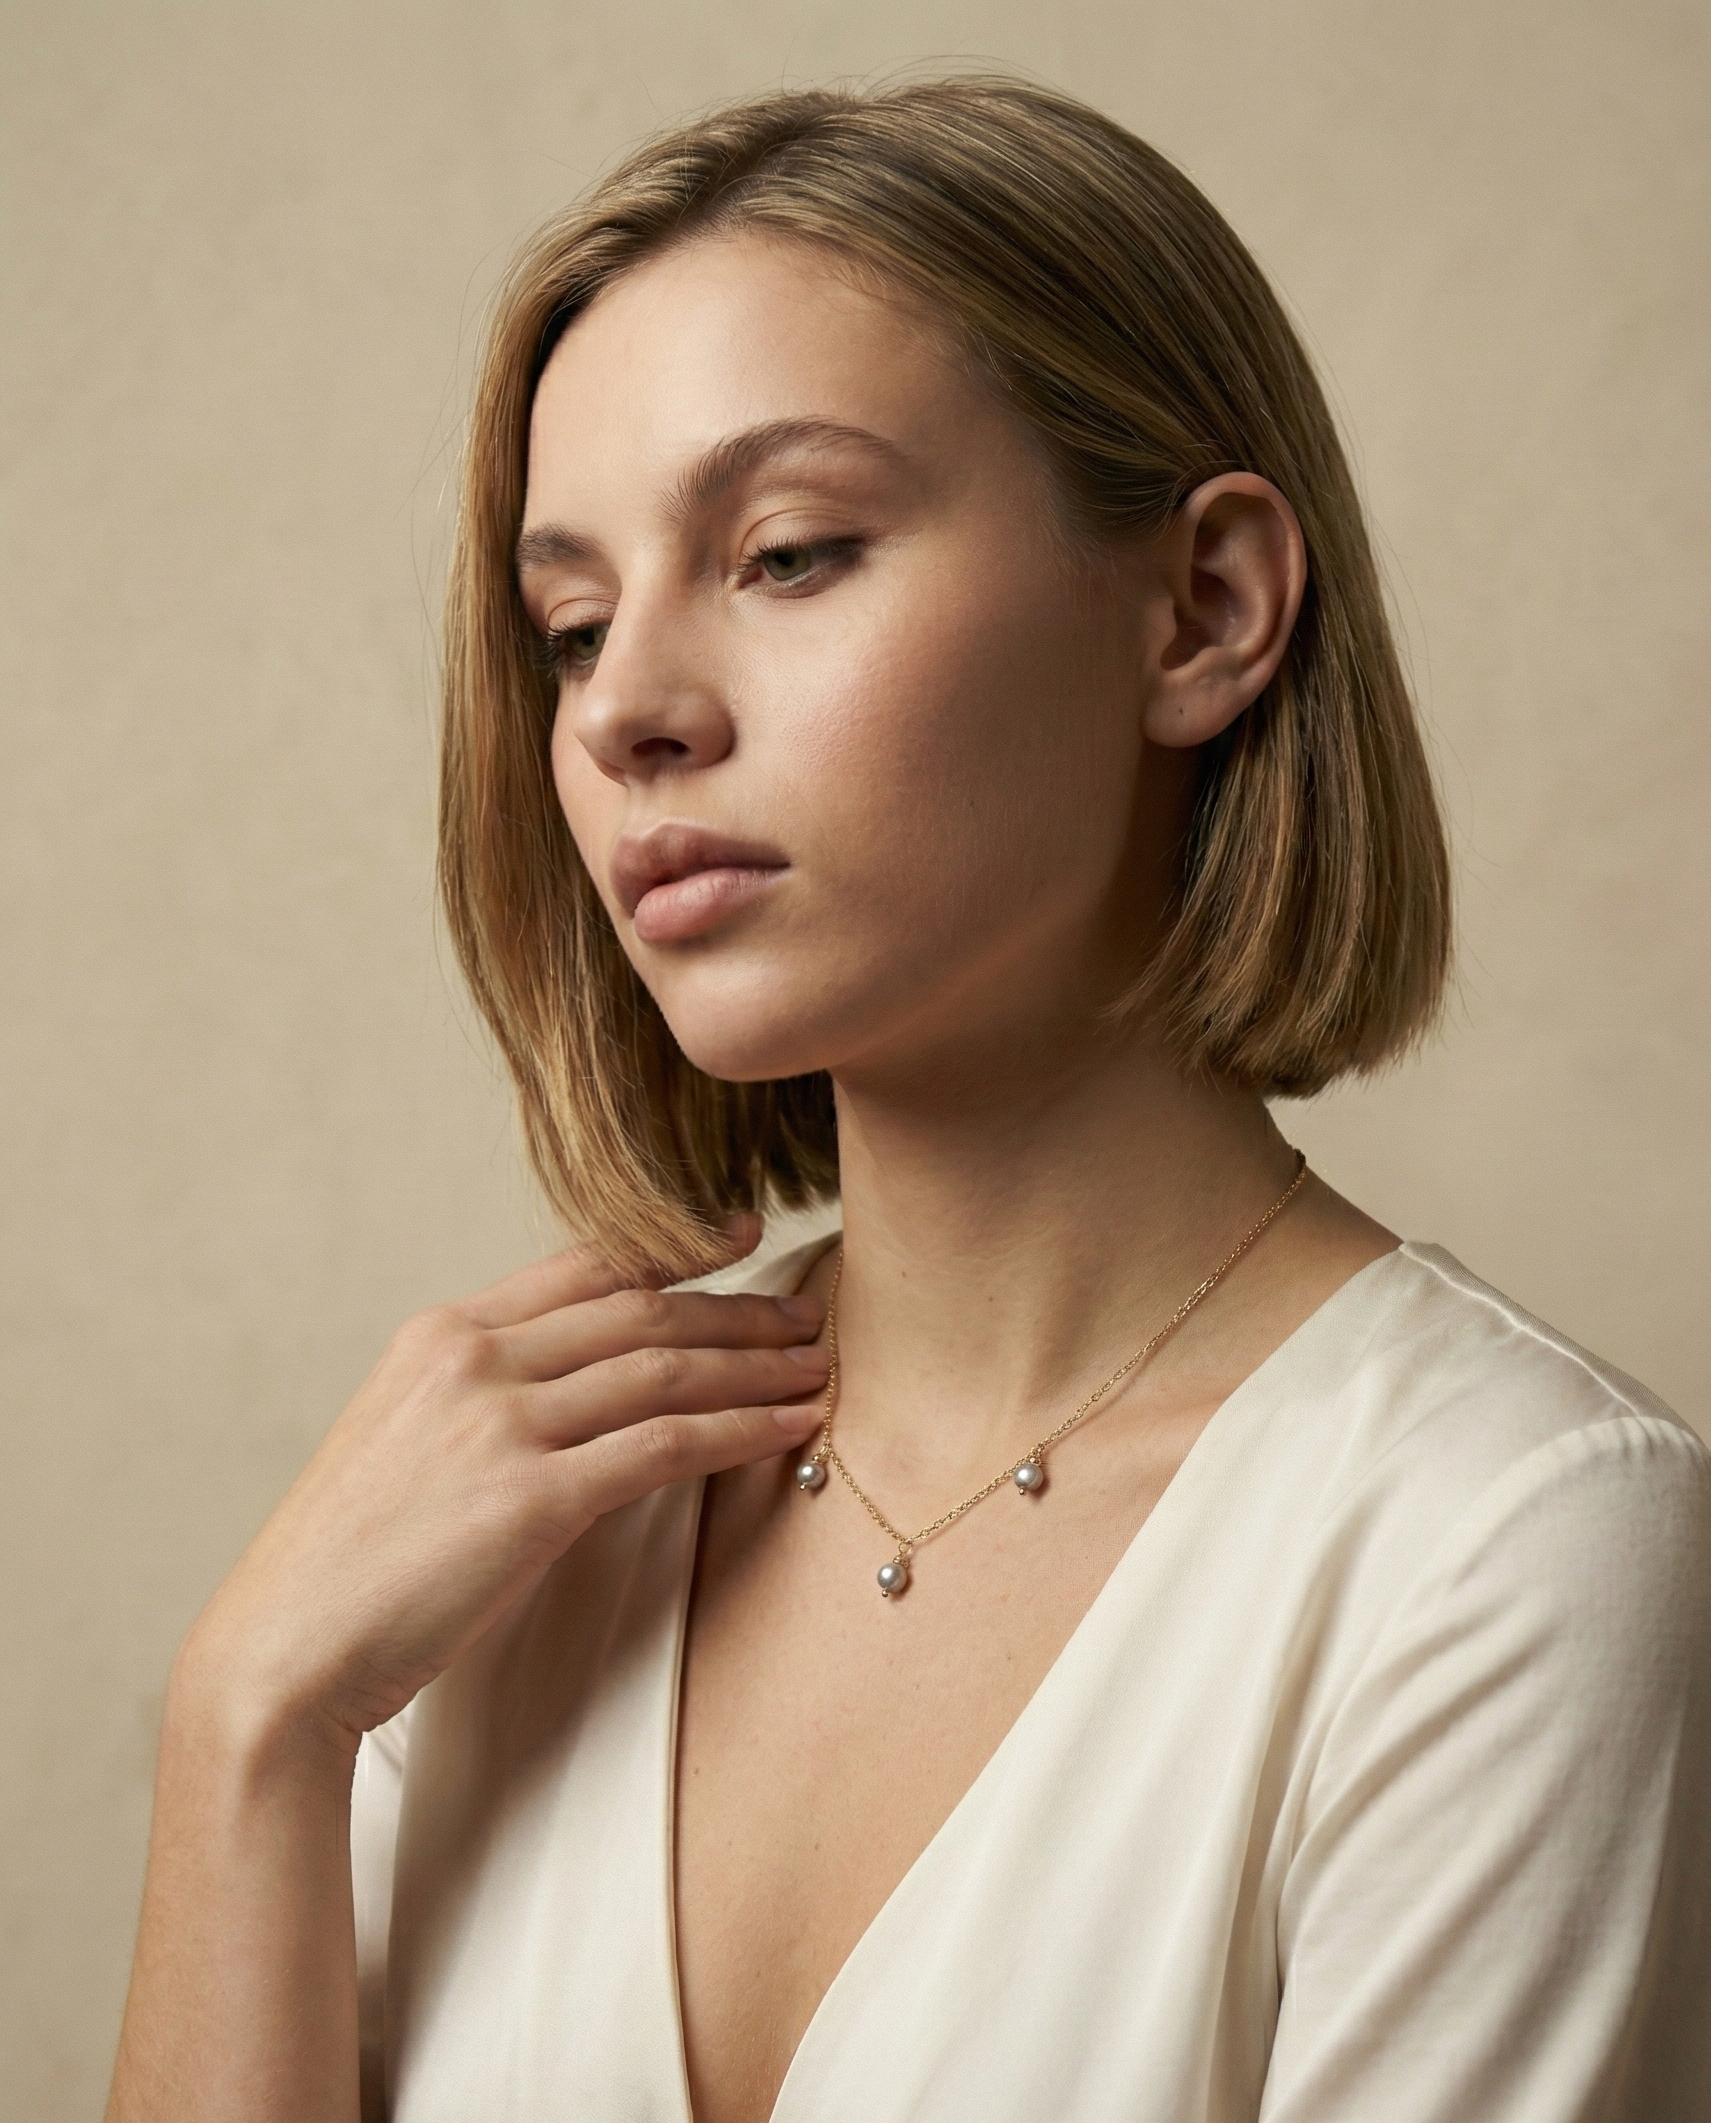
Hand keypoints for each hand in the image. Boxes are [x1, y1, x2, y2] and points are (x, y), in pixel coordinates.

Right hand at [177, 1216, 827, 1756]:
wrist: (286, 1646)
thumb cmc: (352, 1561)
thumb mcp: (410, 1438)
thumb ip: (487, 1396)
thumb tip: (579, 1388)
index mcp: (444, 1333)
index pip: (586, 1265)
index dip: (676, 1245)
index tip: (741, 1231)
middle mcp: (475, 1359)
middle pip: (641, 1311)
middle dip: (738, 1308)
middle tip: (807, 1314)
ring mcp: (500, 1423)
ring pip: (663, 1370)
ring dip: (755, 1366)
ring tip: (819, 1369)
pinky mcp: (529, 1498)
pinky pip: (664, 1446)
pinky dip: (739, 1431)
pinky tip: (788, 1430)